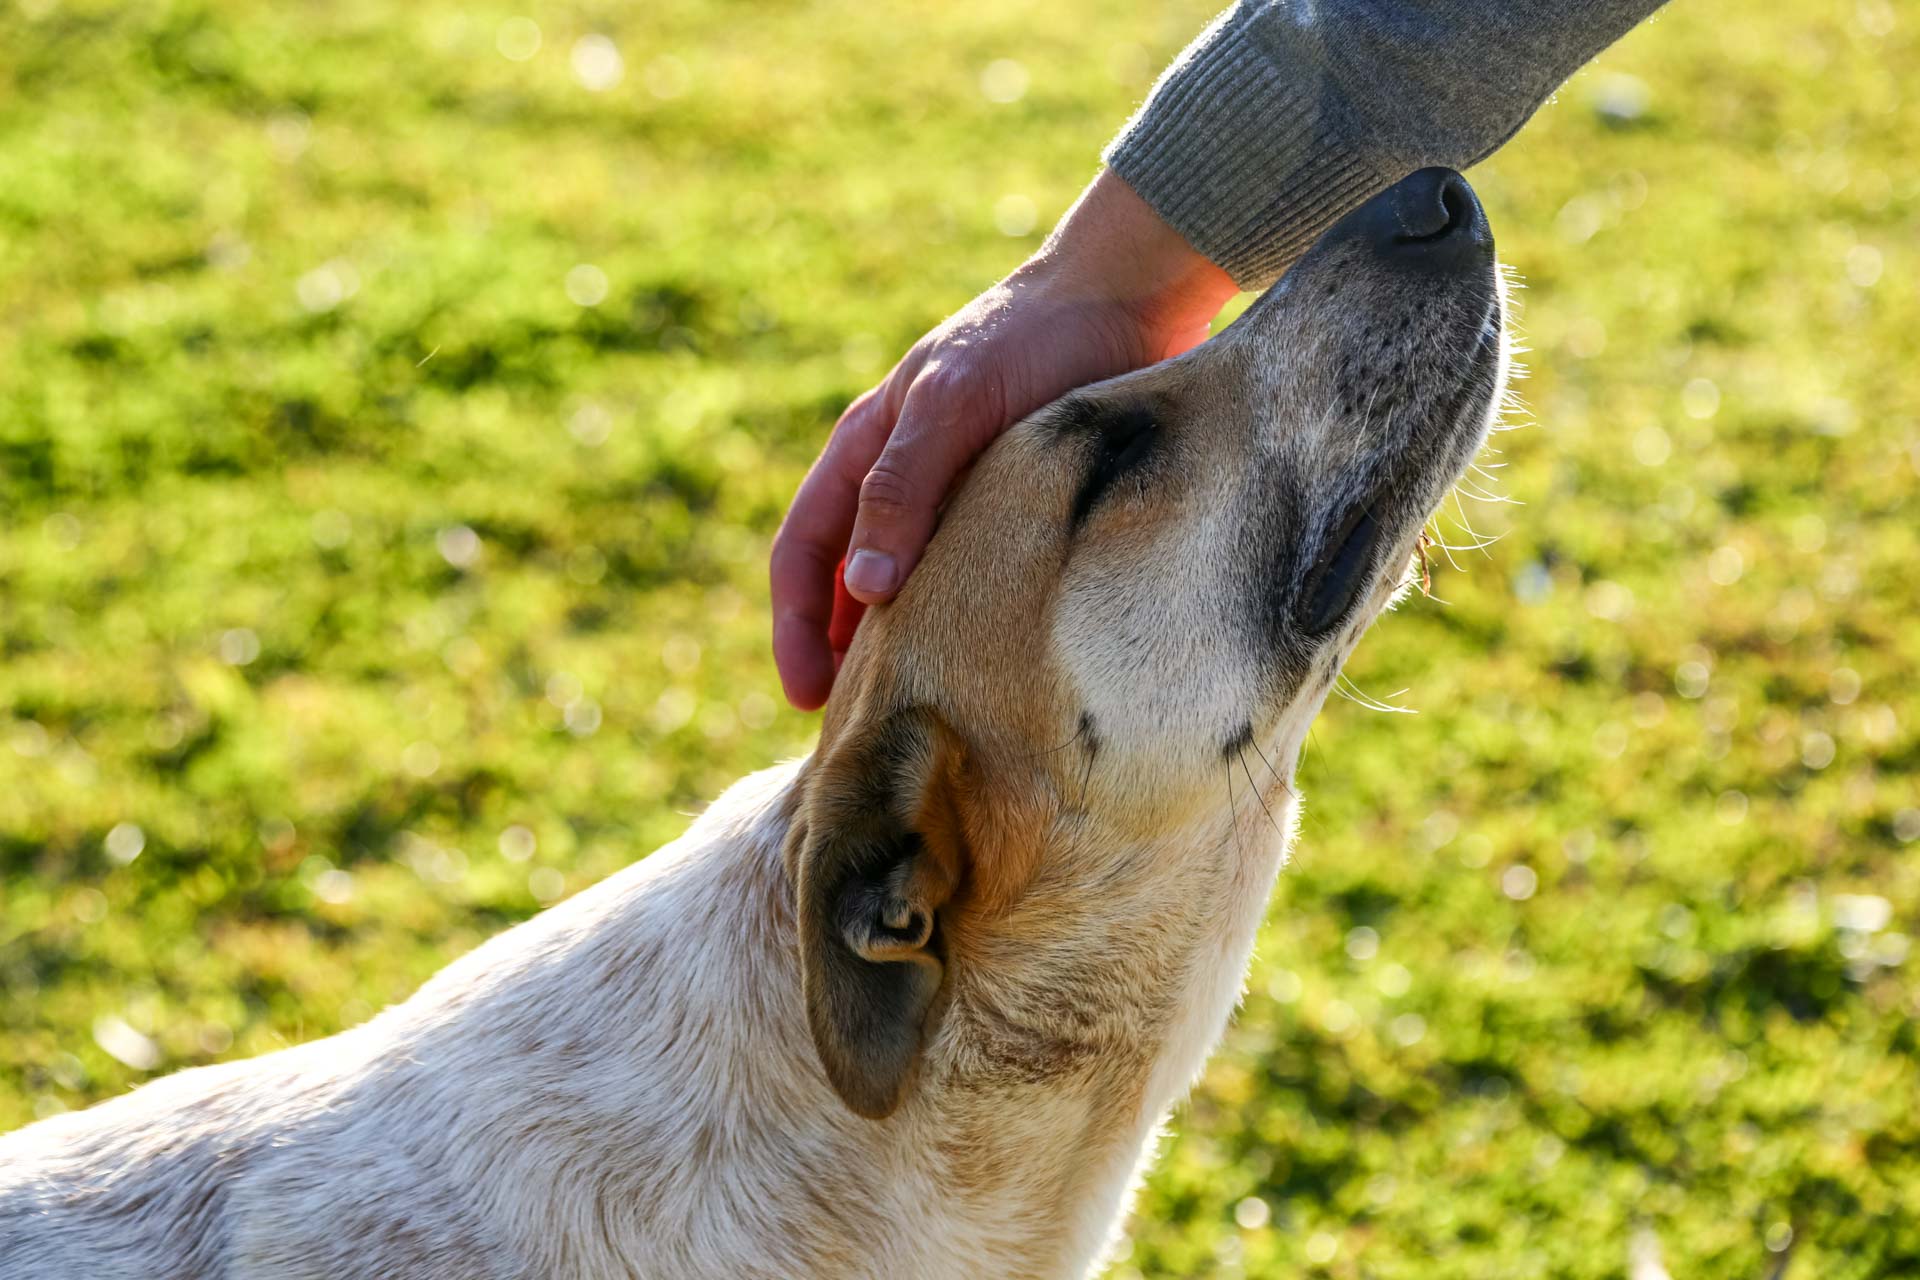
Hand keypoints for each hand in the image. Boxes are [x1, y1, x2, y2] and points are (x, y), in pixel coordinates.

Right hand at [770, 171, 1237, 708]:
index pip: (802, 555)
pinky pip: (976, 580)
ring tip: (924, 709)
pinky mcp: (1017, 508)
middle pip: (849, 585)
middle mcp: (902, 480)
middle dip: (843, 656)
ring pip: (913, 589)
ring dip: (908, 646)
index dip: (795, 629)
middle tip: (865, 729)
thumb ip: (905, 490)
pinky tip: (995, 667)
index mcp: (864, 451)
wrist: (1127, 296)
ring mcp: (958, 496)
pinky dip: (969, 626)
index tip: (808, 699)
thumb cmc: (1029, 340)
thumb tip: (864, 591)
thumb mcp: (952, 405)